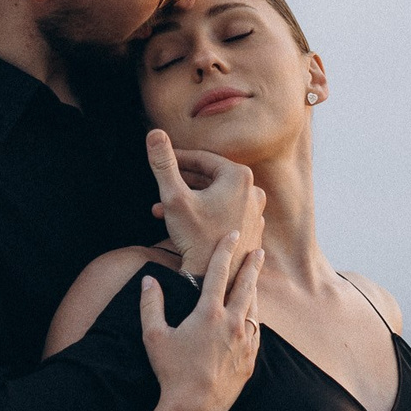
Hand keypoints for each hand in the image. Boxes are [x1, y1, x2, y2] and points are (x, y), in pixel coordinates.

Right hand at [139, 233, 262, 410]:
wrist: (196, 407)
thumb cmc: (172, 371)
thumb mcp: (154, 336)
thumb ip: (151, 305)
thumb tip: (149, 281)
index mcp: (209, 313)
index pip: (219, 273)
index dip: (226, 251)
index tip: (232, 235)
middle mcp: (232, 322)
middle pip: (246, 285)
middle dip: (252, 265)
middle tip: (258, 250)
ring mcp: (246, 341)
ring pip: (254, 307)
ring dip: (254, 290)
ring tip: (255, 279)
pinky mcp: (251, 358)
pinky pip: (256, 331)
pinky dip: (253, 317)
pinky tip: (252, 315)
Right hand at [147, 129, 264, 276]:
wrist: (216, 278)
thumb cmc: (196, 237)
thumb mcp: (174, 197)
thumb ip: (163, 164)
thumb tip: (154, 133)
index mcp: (240, 177)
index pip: (202, 159)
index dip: (177, 160)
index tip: (160, 162)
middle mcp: (254, 191)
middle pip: (210, 178)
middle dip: (181, 183)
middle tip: (160, 186)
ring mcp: (256, 211)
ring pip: (215, 197)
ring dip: (189, 199)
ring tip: (162, 208)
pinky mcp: (253, 229)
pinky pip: (225, 213)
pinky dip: (205, 213)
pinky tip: (183, 223)